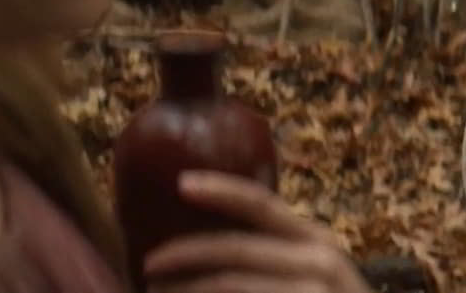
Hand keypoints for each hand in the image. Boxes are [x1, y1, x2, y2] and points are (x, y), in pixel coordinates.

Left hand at [144, 171, 371, 292]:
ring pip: (230, 285)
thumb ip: (276, 251)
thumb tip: (210, 239)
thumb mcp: (315, 269)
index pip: (263, 204)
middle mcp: (318, 261)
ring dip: (186, 291)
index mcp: (316, 240)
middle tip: (147, 264)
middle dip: (183, 254)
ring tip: (158, 292)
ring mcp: (311, 292)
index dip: (221, 190)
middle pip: (235, 249)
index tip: (180, 182)